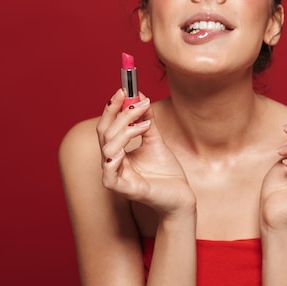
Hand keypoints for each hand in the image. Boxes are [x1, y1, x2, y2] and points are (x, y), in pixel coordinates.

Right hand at [96, 89, 195, 216]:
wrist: (181, 196)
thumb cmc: (167, 173)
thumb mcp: (156, 141)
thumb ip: (147, 121)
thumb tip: (141, 97)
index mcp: (118, 151)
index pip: (107, 125)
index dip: (113, 107)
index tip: (125, 88)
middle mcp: (113, 163)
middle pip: (105, 132)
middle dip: (119, 113)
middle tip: (136, 100)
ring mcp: (116, 176)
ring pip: (107, 148)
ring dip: (125, 130)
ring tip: (145, 123)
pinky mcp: (124, 190)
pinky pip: (109, 175)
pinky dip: (114, 159)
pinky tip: (126, 149)